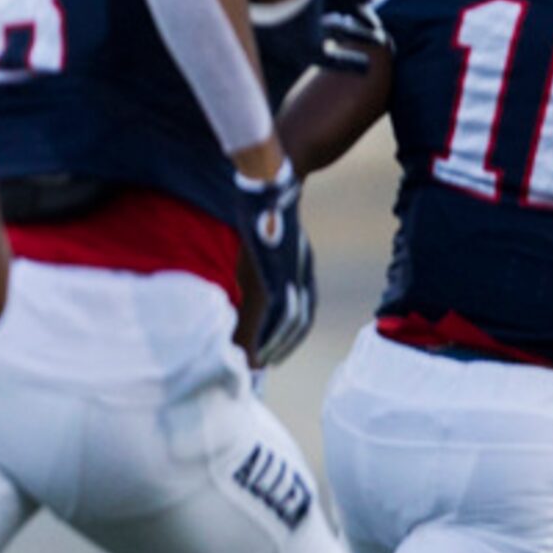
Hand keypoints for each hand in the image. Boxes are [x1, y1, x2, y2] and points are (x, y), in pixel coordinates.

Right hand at [233, 162, 316, 368]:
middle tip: (264, 366)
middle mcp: (299, 276)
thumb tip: (250, 287)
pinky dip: (267, 333)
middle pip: (298, 322)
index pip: (302, 311)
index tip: (271, 353)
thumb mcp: (268, 242)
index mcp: (300, 270)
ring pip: (288, 322)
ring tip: (259, 363)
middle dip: (282, 346)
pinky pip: (275, 311)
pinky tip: (258, 344)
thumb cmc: (265, 211)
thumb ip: (264, 265)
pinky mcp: (275, 272)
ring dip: (274, 345)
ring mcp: (288, 276)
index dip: (288, 336)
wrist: (271, 186)